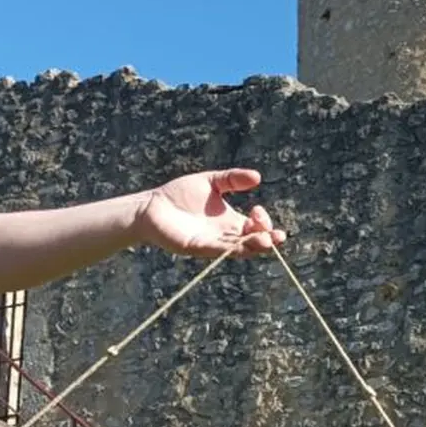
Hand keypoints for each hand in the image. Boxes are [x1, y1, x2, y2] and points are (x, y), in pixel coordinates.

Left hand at [134, 169, 286, 259]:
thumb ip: (232, 179)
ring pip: (238, 250)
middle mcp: (225, 236)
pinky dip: (229, 248)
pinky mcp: (197, 247)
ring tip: (266, 242)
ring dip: (253, 247)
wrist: (152, 206)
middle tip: (274, 234)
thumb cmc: (179, 195)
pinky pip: (216, 249)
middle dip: (266, 239)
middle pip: (252, 242)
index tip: (257, 210)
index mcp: (230, 222)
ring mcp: (212, 244)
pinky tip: (239, 244)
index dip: (262, 223)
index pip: (255, 228)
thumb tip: (257, 177)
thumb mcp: (211, 182)